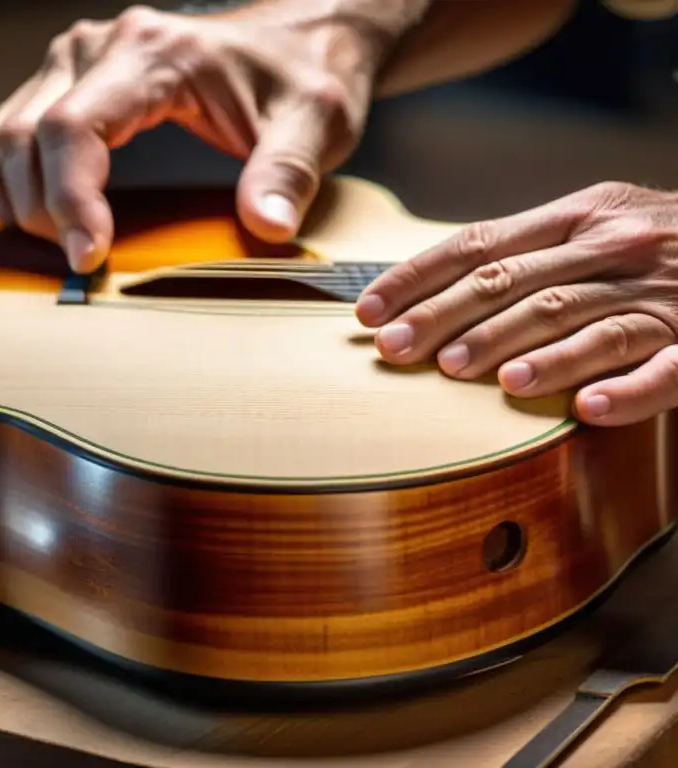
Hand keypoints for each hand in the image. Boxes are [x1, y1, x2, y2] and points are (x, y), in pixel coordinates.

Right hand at [0, 2, 419, 272]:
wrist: (297, 38)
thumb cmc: (302, 75)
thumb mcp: (315, 121)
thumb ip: (289, 171)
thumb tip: (266, 227)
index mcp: (148, 55)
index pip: (71, 129)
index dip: (68, 202)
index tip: (89, 258)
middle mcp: (94, 49)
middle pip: (23, 140)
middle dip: (45, 215)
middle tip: (89, 262)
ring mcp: (71, 64)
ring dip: (18, 202)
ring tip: (69, 240)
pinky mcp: (62, 83)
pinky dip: (6, 184)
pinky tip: (48, 213)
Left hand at [355, 181, 677, 425]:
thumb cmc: (660, 248)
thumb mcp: (597, 228)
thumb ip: (529, 253)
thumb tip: (435, 291)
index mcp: (580, 215)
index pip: (478, 243)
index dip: (417, 277)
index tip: (367, 311)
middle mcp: (615, 245)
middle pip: (513, 282)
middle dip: (445, 317)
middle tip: (394, 350)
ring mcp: (662, 291)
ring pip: (578, 317)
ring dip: (517, 347)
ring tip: (463, 373)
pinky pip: (665, 366)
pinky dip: (627, 388)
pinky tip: (584, 411)